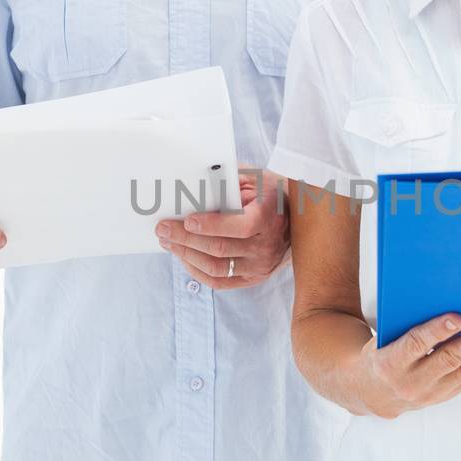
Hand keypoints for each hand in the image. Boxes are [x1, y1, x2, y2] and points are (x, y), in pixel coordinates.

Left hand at [156, 171, 289, 289]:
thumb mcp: (255, 179)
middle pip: (220, 249)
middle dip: (186, 239)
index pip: (241, 227)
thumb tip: (196, 181)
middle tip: (163, 229)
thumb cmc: (269, 194)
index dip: (212, 226)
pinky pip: (220, 282)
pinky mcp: (253, 278)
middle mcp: (267, 246)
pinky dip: (197, 271)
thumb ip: (230, 180)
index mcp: (269, 218)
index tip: (188, 220)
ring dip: (186, 255)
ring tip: (167, 242)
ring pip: (216, 268)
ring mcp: (260, 266)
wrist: (297, 220)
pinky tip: (183, 257)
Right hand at [358, 313, 460, 418]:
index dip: (437, 331)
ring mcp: (431, 393)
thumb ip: (407, 321)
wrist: (372, 392)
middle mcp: (411, 382)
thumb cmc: (381, 351)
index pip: (415, 344)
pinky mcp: (445, 396)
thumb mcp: (383, 336)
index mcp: (389, 362)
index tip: (458, 317)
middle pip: (449, 359)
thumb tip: (444, 295)